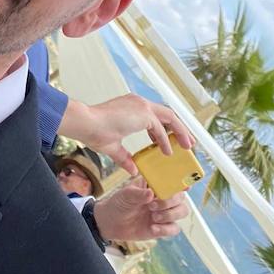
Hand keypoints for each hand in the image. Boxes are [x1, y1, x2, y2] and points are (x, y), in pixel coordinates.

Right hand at [59, 93, 194, 174]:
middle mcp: (138, 103)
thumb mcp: (113, 147)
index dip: (165, 128)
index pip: (155, 115)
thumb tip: (133, 170)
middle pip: (167, 113)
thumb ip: (125, 158)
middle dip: (179, 128)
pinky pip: (161, 128)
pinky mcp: (143, 113)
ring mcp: (142, 106)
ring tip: (188, 146)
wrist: (85, 123)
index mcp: (131, 107)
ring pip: (170, 116)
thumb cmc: (93, 132)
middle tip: (188, 142)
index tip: (170, 140)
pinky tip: (168, 152)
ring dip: (181, 131)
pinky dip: (167, 140)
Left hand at [91, 179, 188, 242]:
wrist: (111, 222)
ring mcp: (164, 213)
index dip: (181, 183)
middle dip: (170, 201)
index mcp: (155, 185)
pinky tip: (153, 228)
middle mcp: (163, 198)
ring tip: (154, 217)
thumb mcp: (125, 195)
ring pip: (182, 211)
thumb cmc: (119, 203)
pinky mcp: (162, 227)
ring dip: (170, 214)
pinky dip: (166, 229)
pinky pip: (174, 228)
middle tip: (152, 206)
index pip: (172, 181)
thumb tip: (151, 193)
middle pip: (181, 197)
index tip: (184, 187)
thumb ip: (137, 194)